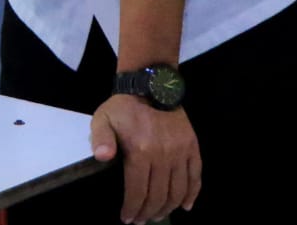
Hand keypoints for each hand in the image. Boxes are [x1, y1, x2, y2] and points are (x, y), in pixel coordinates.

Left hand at [90, 94, 200, 222]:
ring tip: (158, 215)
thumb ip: (101, 139)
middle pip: (158, 195)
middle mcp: (163, 155)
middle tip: (141, 220)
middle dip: (148, 212)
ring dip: (168, 208)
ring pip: (177, 190)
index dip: (132, 208)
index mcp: (140, 151)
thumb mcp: (103, 119)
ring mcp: (181, 152)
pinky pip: (195, 177)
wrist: (150, 86)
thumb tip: (102, 157)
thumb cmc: (123, 107)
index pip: (137, 190)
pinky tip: (185, 206)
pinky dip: (192, 194)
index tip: (127, 218)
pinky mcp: (193, 147)